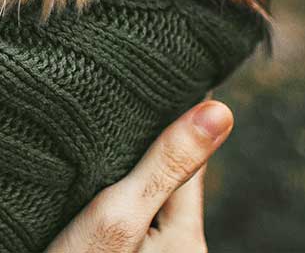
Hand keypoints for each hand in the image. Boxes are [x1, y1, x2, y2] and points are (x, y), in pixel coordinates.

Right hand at [44, 100, 233, 252]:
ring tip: (98, 122)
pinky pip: (119, 217)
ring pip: (139, 197)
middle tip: (123, 88)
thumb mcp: (118, 216)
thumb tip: (224, 109)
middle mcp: (173, 252)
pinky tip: (80, 174)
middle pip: (164, 180)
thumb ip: (167, 166)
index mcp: (186, 241)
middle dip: (146, 143)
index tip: (165, 69)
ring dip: (121, 169)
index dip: (177, 114)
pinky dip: (104, 194)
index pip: (190, 161)